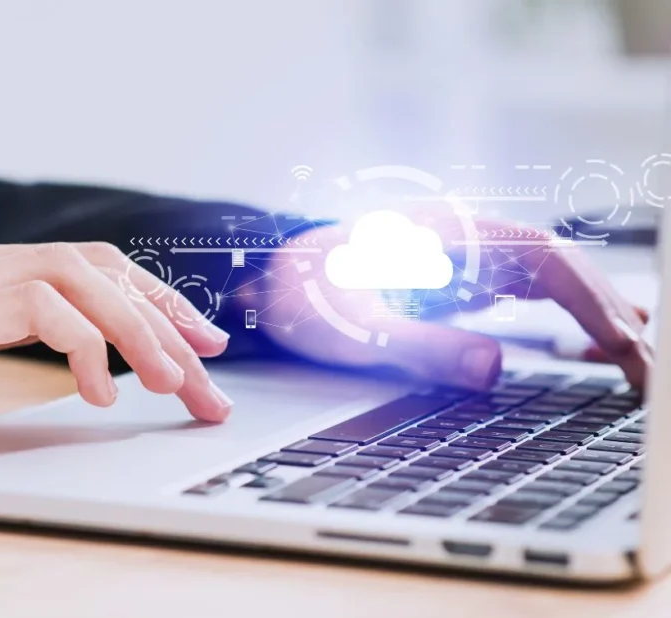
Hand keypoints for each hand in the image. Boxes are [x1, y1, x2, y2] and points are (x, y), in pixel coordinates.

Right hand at [0, 242, 233, 451]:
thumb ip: (7, 337)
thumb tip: (84, 358)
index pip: (95, 269)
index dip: (157, 302)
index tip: (202, 343)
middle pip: (103, 271)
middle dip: (168, 323)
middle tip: (209, 377)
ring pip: (81, 279)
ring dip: (139, 333)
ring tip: (172, 384)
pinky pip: (36, 308)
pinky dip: (81, 345)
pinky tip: (96, 391)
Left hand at [259, 216, 650, 390]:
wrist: (267, 282)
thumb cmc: (302, 296)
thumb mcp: (353, 329)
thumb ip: (420, 346)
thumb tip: (495, 367)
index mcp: (446, 236)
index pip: (544, 259)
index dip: (590, 301)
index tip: (623, 344)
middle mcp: (464, 239)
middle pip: (559, 266)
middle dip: (608, 312)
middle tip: (646, 369)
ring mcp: (463, 257)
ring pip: (550, 277)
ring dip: (595, 312)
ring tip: (639, 354)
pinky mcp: (457, 280)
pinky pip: (527, 292)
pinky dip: (566, 316)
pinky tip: (590, 342)